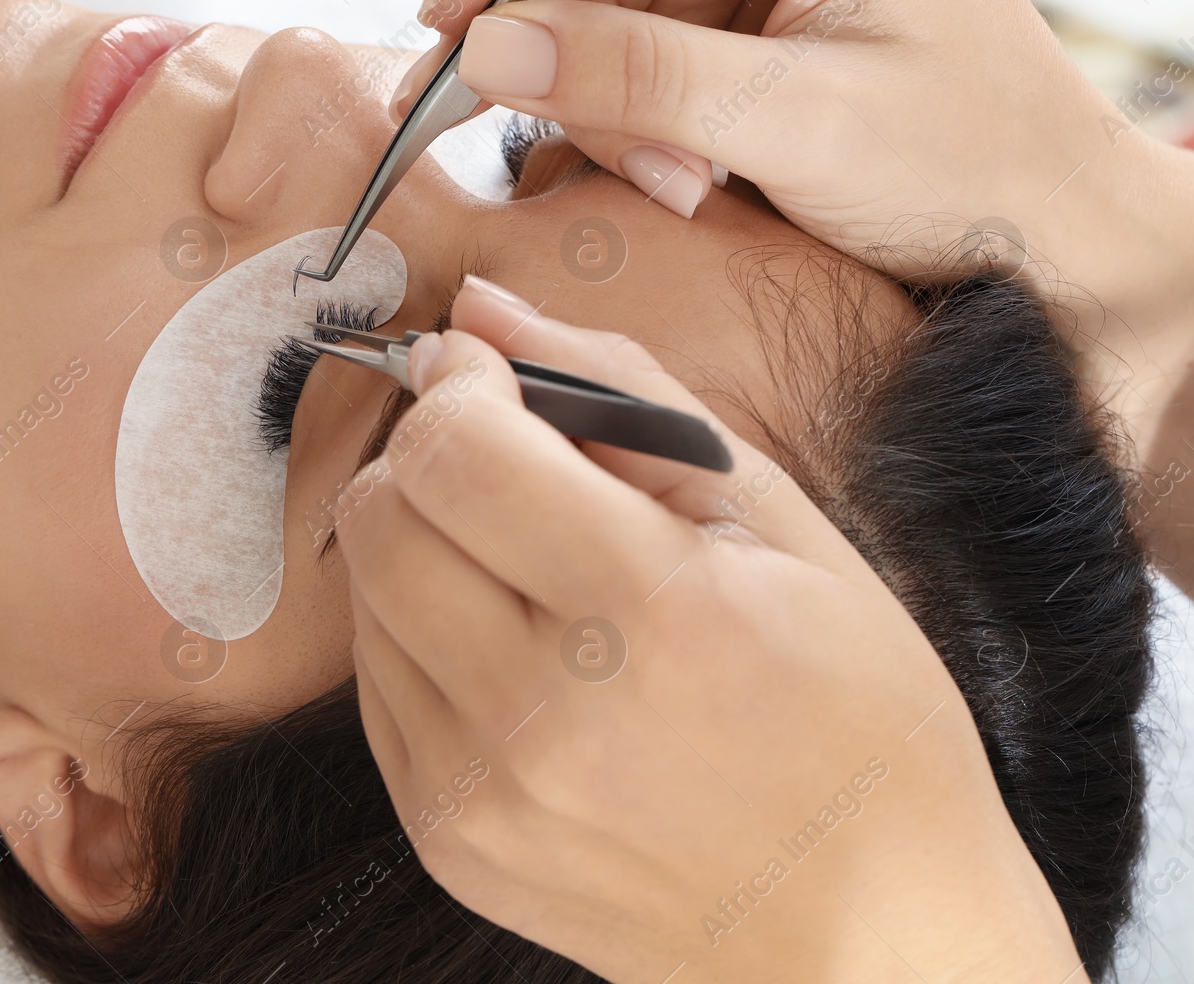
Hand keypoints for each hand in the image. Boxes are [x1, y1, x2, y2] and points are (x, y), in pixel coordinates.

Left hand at [337, 274, 1084, 982]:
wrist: (868, 940)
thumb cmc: (859, 723)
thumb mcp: (784, 529)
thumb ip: (625, 397)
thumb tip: (484, 309)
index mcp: (650, 616)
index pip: (456, 452)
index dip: (457, 386)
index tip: (487, 378)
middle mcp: (544, 715)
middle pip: (382, 515)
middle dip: (427, 455)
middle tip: (504, 464)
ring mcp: (481, 793)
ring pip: (362, 596)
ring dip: (421, 543)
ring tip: (524, 566)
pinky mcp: (447, 842)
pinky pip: (375, 688)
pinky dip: (421, 633)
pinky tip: (512, 646)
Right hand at [395, 0, 1193, 287]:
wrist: (1051, 250)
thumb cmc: (973, 167)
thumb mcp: (795, 121)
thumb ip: (639, 76)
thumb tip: (492, 49)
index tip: (456, 21)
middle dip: (583, 57)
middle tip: (560, 138)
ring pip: (622, 21)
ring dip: (620, 113)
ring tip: (682, 183)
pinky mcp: (760, 42)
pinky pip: (653, 69)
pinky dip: (647, 135)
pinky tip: (691, 180)